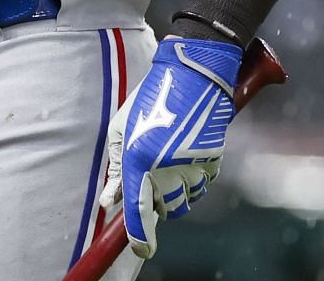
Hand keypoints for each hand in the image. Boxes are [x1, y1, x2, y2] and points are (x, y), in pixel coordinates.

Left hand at [97, 36, 242, 259]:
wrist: (194, 73)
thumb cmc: (151, 96)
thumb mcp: (122, 126)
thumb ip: (117, 166)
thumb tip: (110, 199)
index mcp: (139, 158)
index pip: (138, 211)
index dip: (139, 236)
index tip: (140, 249)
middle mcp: (166, 166)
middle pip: (165, 210)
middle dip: (157, 204)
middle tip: (153, 181)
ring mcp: (192, 164)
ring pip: (186, 199)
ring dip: (176, 190)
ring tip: (170, 161)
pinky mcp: (213, 159)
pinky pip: (203, 184)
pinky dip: (194, 178)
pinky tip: (188, 154)